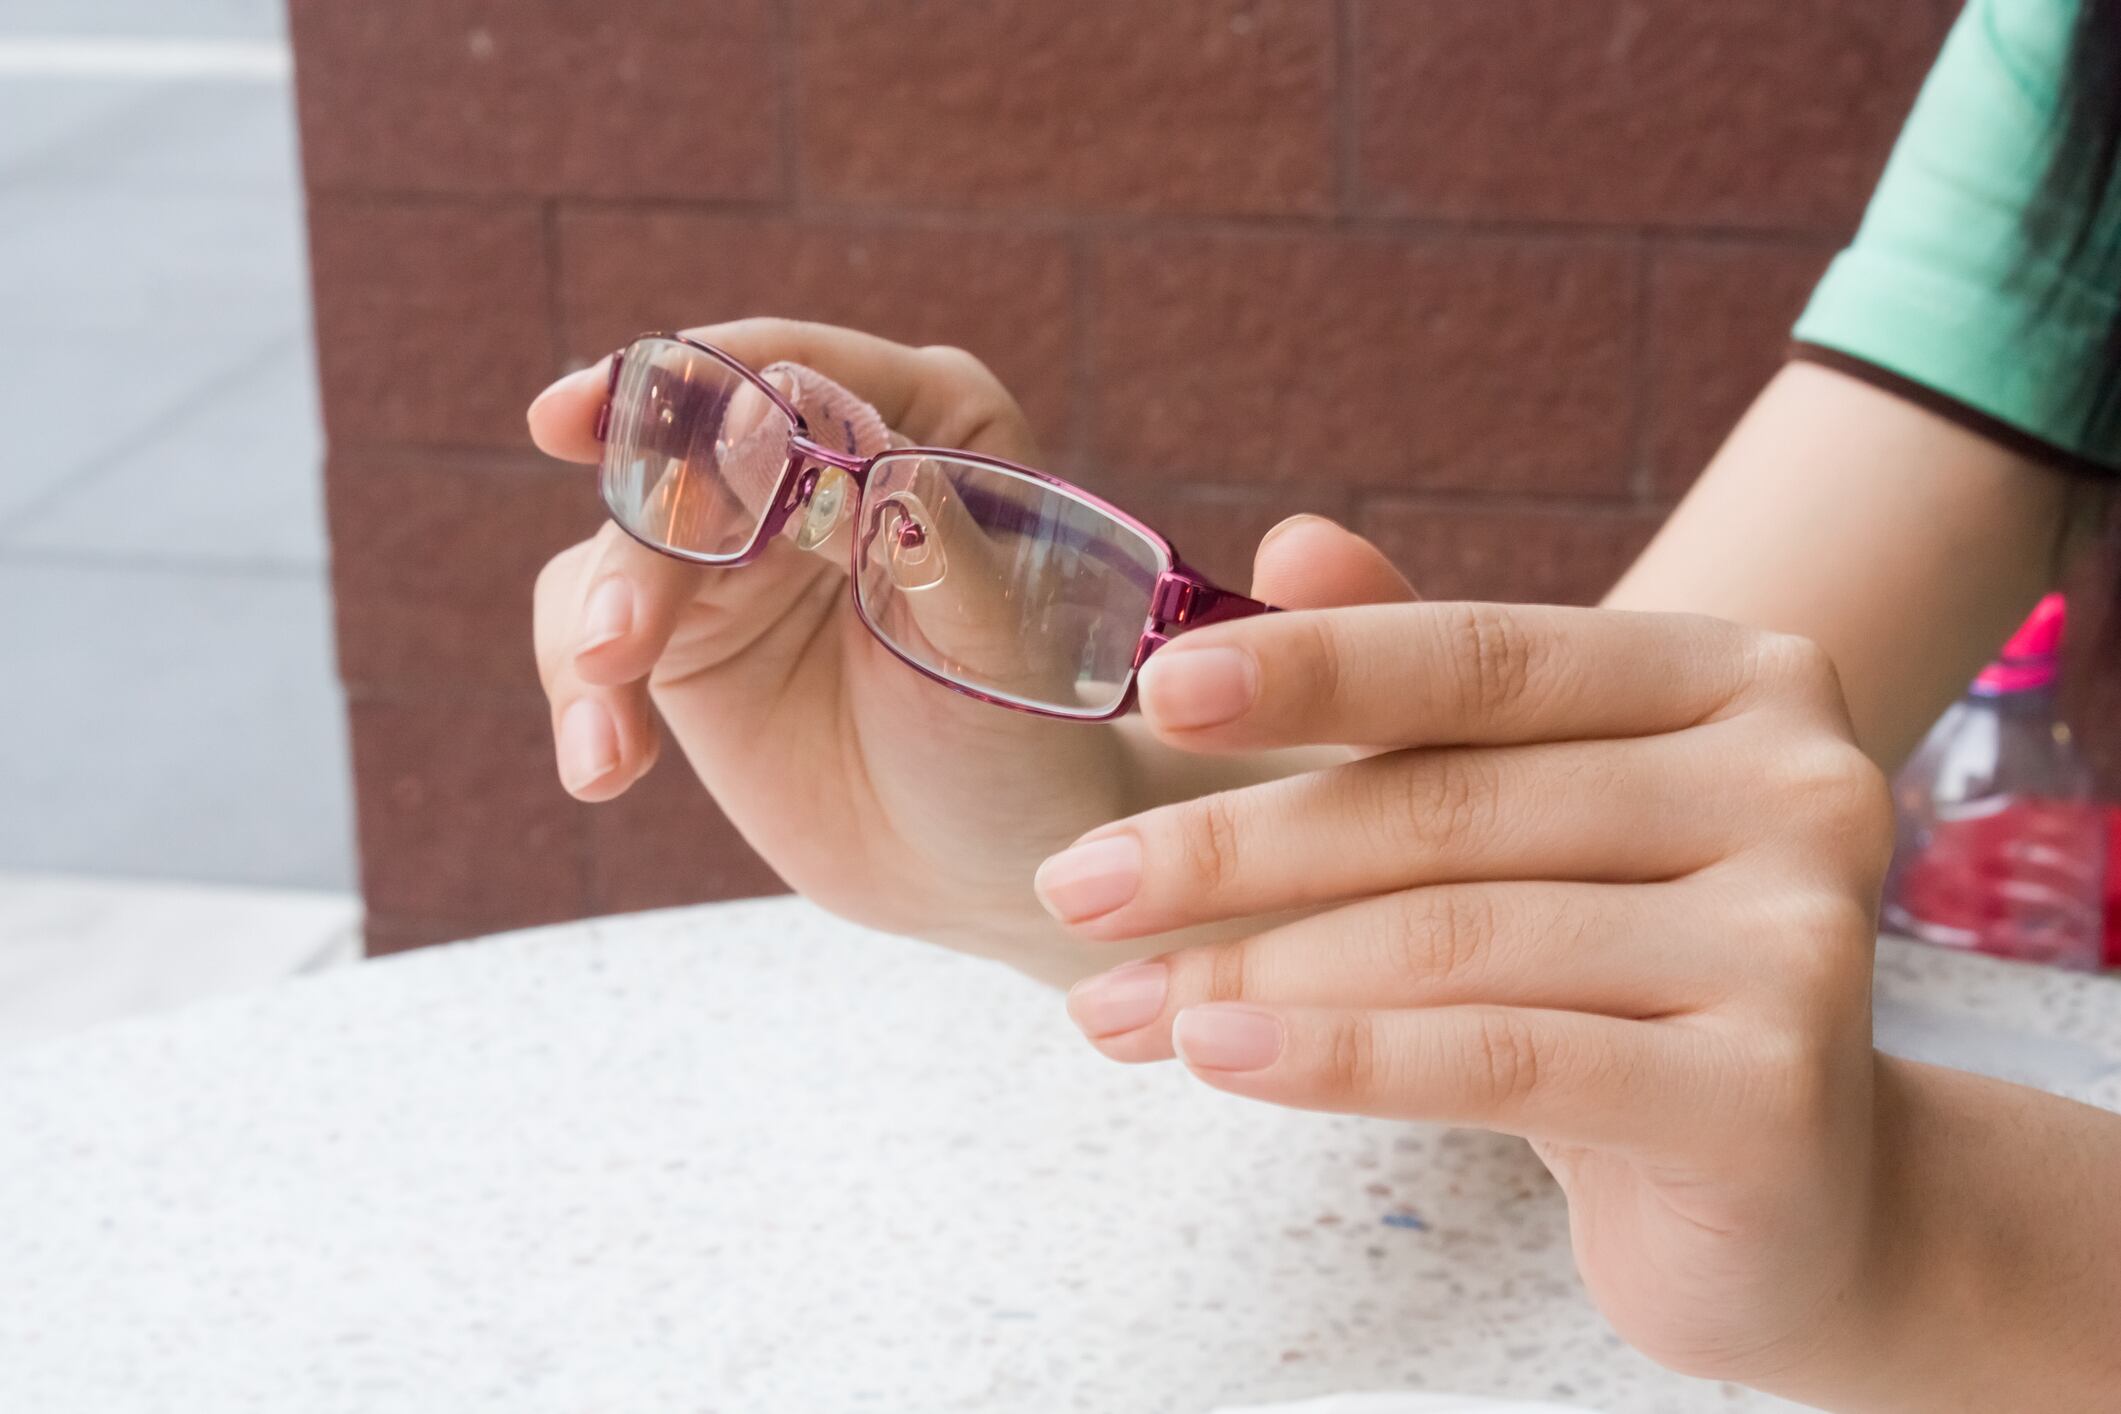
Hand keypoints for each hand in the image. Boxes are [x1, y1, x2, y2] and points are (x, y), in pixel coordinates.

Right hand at [529, 318, 1414, 979]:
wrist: (1029, 863)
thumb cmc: (1060, 745)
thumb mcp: (1017, 654)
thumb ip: (947, 557)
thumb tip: (891, 482)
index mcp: (933, 419)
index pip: (793, 371)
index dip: (693, 383)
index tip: (601, 416)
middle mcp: (827, 466)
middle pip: (687, 450)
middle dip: (641, 527)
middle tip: (621, 635)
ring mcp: (747, 554)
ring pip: (625, 544)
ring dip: (598, 623)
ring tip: (612, 712)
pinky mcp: (691, 642)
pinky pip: (596, 640)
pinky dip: (583, 694)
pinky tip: (603, 775)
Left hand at [1049, 602, 1900, 1386]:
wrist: (1791, 1187)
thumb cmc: (1626, 971)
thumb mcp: (1530, 810)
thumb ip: (1425, 688)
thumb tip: (1292, 540)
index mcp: (1733, 676)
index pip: (1485, 656)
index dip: (1311, 667)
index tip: (1152, 692)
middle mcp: (1797, 782)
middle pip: (1450, 804)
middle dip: (1234, 852)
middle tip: (1075, 891)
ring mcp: (1803, 941)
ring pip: (1457, 938)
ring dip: (1250, 972)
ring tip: (1110, 1007)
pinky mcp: (1772, 1094)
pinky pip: (1504, 1060)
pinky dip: (1340, 1058)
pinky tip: (1216, 1057)